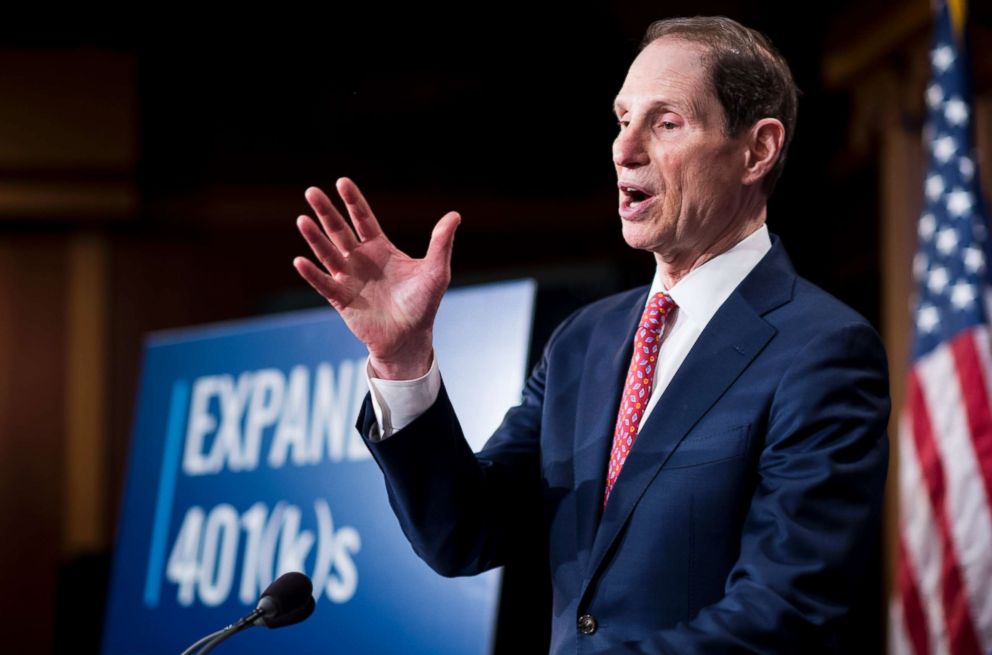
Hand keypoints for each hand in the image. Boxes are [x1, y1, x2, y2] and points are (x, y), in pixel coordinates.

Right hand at [293, 177, 459, 378]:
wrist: (410, 337)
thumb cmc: (423, 304)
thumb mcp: (435, 271)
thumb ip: (441, 243)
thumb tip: (455, 215)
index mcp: (380, 249)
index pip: (363, 219)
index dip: (353, 201)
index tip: (342, 182)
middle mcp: (360, 260)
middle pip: (339, 230)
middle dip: (326, 212)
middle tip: (312, 191)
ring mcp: (348, 278)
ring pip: (327, 253)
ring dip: (315, 238)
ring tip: (302, 220)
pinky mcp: (341, 299)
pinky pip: (324, 284)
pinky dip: (312, 273)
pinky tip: (300, 261)